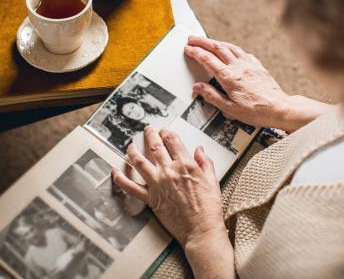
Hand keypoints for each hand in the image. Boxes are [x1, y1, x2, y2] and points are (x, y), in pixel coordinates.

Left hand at [113, 126, 235, 277]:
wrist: (201, 230)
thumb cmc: (209, 207)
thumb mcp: (212, 180)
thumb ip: (205, 162)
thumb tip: (200, 149)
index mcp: (185, 164)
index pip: (172, 141)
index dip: (167, 132)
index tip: (164, 130)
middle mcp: (169, 171)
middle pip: (155, 146)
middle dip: (149, 134)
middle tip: (147, 130)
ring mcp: (157, 184)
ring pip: (139, 162)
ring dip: (132, 151)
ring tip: (130, 146)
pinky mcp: (151, 199)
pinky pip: (131, 188)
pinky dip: (120, 179)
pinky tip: (115, 171)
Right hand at [185, 36, 330, 131]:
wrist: (280, 108)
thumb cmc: (256, 111)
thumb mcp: (230, 109)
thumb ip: (212, 96)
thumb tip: (198, 87)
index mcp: (229, 78)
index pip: (208, 60)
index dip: (196, 52)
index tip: (187, 48)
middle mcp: (238, 67)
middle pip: (217, 48)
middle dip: (202, 41)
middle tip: (192, 39)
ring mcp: (249, 64)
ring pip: (229, 47)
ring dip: (216, 42)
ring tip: (207, 41)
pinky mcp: (257, 65)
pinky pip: (241, 52)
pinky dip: (231, 48)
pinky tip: (230, 50)